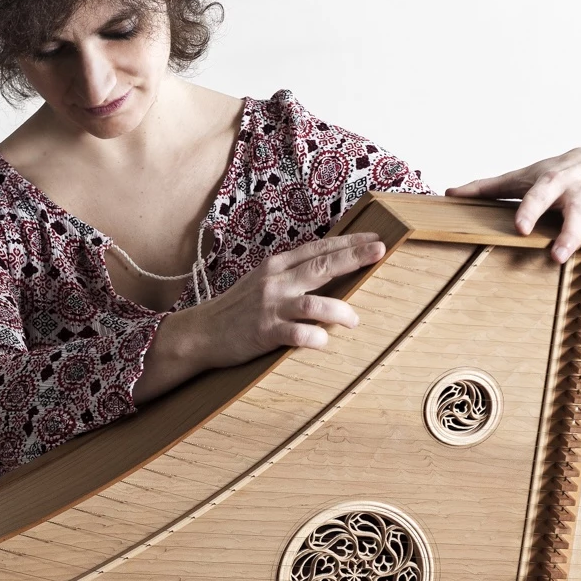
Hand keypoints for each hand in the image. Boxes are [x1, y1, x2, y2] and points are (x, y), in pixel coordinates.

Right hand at [134, 233, 385, 401]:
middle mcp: (276, 282)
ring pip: (314, 303)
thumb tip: (326, 269)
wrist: (201, 332)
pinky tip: (323, 341)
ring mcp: (270, 306)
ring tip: (354, 320)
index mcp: (276, 266)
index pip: (318, 249)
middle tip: (379, 251)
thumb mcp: (262, 282)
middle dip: (353, 257)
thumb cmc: (237, 309)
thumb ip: (291, 275)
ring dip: (339, 311)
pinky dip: (314, 338)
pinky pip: (296, 334)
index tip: (374, 238)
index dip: (348, 243)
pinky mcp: (264, 332)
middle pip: (321, 265)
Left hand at [445, 147, 580, 264]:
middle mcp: (576, 188)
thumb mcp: (520, 177)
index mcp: (550, 180)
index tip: (520, 228)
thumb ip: (485, 188)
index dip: (529, 209)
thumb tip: (447, 193)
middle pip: (575, 211)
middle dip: (568, 233)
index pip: (538, 194)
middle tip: (556, 257)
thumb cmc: (550, 173)